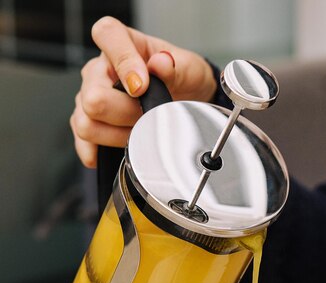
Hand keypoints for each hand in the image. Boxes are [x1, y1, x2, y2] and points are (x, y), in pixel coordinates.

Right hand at [70, 16, 216, 167]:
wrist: (185, 101)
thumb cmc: (181, 78)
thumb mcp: (189, 69)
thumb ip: (175, 67)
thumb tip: (161, 63)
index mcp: (121, 42)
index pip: (107, 34)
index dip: (124, 63)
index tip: (143, 86)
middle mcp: (99, 68)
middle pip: (94, 98)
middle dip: (127, 114)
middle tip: (149, 115)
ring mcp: (89, 95)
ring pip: (87, 123)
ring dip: (118, 135)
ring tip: (140, 129)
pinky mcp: (89, 121)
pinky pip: (82, 140)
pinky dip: (100, 150)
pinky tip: (120, 148)